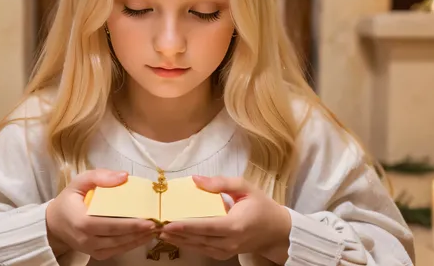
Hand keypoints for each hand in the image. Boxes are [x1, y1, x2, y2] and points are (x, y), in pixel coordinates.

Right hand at [46, 169, 157, 259]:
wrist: (55, 223)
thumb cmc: (70, 199)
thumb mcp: (80, 181)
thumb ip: (100, 176)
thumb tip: (124, 176)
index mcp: (81, 221)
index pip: (110, 225)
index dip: (130, 225)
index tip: (149, 221)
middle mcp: (86, 239)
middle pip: (118, 238)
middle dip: (140, 232)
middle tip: (159, 224)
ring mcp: (91, 250)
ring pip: (120, 246)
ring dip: (140, 239)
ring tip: (156, 229)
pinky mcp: (96, 254)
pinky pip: (117, 251)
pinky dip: (132, 244)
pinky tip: (144, 236)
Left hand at [159, 175, 291, 263]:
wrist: (277, 230)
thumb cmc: (261, 206)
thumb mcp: (245, 188)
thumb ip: (221, 183)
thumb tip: (196, 179)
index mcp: (236, 225)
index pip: (207, 227)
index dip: (186, 226)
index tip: (168, 223)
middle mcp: (231, 241)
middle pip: (199, 239)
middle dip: (176, 233)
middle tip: (156, 225)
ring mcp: (227, 251)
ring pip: (198, 247)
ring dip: (178, 240)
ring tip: (160, 231)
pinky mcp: (224, 254)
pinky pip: (203, 250)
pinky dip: (188, 244)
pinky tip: (175, 238)